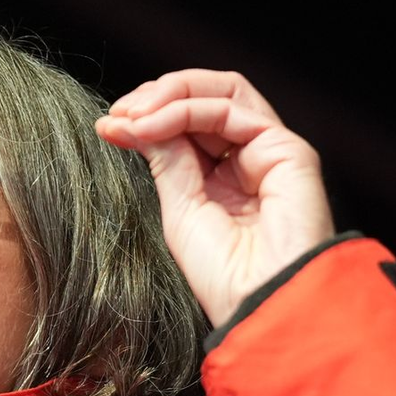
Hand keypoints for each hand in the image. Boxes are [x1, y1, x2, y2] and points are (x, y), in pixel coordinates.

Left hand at [95, 70, 334, 327]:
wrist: (257, 304)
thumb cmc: (223, 275)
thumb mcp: (179, 209)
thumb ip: (164, 160)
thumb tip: (127, 122)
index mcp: (226, 176)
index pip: (189, 123)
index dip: (149, 115)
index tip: (108, 126)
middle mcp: (250, 157)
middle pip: (207, 97)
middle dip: (157, 96)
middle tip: (119, 112)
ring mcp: (270, 150)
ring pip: (222, 92)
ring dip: (168, 96)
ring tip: (130, 116)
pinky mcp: (287, 150)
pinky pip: (230, 110)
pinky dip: (184, 110)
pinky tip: (149, 126)